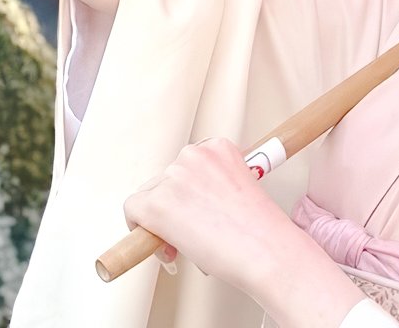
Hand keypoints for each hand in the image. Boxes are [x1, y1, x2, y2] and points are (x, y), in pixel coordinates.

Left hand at [122, 137, 305, 296]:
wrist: (266, 251)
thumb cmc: (260, 229)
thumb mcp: (243, 189)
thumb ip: (216, 186)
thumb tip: (193, 204)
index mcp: (219, 148)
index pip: (190, 164)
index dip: (191, 191)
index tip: (199, 207)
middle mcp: (194, 155)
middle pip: (167, 179)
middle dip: (176, 205)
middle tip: (192, 230)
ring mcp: (174, 178)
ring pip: (150, 195)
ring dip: (162, 219)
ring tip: (184, 241)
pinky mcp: (156, 204)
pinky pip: (132, 211)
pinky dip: (140, 229)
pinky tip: (162, 245)